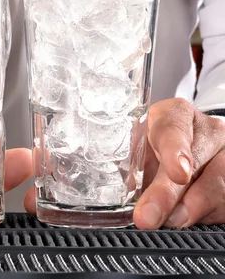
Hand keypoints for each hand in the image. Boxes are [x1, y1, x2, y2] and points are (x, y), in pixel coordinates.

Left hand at [134, 98, 224, 228]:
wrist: (189, 148)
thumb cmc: (159, 145)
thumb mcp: (143, 143)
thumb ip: (134, 162)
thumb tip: (120, 195)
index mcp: (177, 115)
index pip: (175, 129)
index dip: (176, 152)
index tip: (177, 173)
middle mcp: (208, 131)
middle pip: (195, 163)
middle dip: (170, 194)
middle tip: (149, 216)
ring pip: (217, 185)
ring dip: (191, 210)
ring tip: (170, 220)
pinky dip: (206, 216)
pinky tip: (188, 218)